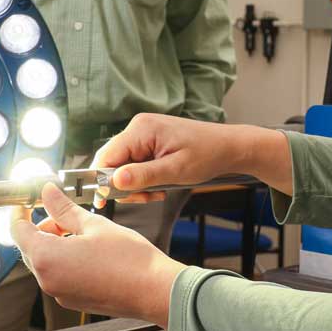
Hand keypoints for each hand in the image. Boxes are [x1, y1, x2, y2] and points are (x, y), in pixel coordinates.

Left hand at [12, 181, 184, 327]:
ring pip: (46, 261)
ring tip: (83, 230)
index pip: (18, 231)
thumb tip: (48, 193)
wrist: (154, 291)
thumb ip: (64, 209)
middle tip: (64, 212)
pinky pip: (59, 275)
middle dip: (43, 227)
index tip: (28, 201)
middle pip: (30, 247)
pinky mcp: (73, 300)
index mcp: (47, 258)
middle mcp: (47, 280)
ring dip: (56, 242)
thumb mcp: (94, 224)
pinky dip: (65, 259)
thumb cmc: (129, 260)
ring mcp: (60, 294)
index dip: (21, 212)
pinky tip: (89, 249)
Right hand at [91, 114, 292, 207]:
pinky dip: (143, 178)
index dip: (103, 180)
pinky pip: (135, 163)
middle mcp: (138, 127)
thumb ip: (143, 176)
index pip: (106, 156)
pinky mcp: (150, 141)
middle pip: (112, 161)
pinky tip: (160, 185)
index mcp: (141, 129)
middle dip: (124, 185)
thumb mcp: (175, 170)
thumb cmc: (207, 155)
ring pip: (123, 165)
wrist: (229, 147)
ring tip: (157, 192)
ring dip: (136, 184)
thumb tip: (113, 182)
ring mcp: (144, 133)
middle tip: (146, 198)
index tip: (105, 203)